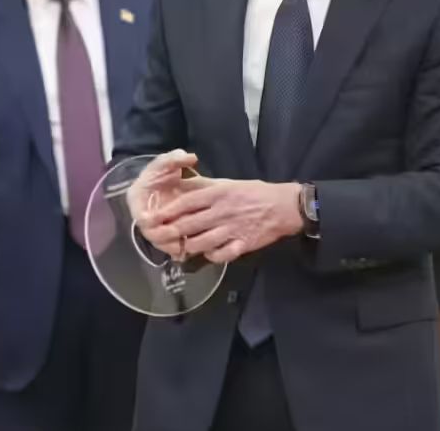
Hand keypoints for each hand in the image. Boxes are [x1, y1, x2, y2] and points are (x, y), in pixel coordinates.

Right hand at [128, 149, 200, 258]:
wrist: (164, 182)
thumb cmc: (162, 172)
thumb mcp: (167, 161)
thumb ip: (175, 158)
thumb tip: (190, 158)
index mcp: (138, 201)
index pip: (141, 216)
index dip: (150, 220)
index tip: (159, 219)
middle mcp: (145, 218)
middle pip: (152, 235)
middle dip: (165, 237)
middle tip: (179, 235)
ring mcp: (156, 229)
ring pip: (163, 244)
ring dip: (174, 245)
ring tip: (189, 245)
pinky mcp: (167, 235)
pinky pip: (173, 247)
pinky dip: (182, 249)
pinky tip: (193, 249)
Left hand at [140, 179, 302, 263]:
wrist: (284, 206)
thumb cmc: (255, 192)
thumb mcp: (229, 183)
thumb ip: (206, 186)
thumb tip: (183, 183)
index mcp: (219, 194)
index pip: (187, 203)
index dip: (168, 211)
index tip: (154, 217)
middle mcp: (222, 211)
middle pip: (189, 225)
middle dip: (172, 233)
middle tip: (161, 238)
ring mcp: (232, 229)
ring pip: (201, 243)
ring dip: (189, 247)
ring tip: (182, 248)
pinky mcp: (242, 244)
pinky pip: (220, 254)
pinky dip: (211, 256)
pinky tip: (208, 253)